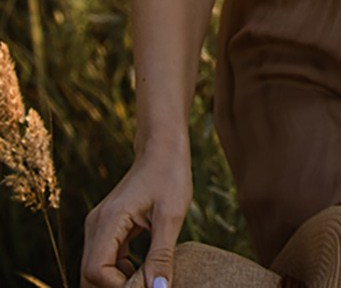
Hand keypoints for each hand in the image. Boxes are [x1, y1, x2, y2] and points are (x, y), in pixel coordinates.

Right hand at [81, 139, 191, 287]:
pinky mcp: (106, 229)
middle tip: (146, 285)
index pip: (97, 271)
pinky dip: (119, 273)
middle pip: (89, 276)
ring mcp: (98, 227)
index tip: (148, 285)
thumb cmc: (169, 174)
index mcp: (108, 221)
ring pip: (94, 271)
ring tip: (146, 279)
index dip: (120, 287)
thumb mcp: (171, 216)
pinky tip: (143, 270)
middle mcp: (95, 225)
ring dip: (116, 283)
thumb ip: (161, 255)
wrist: (163, 147)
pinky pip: (104, 261)